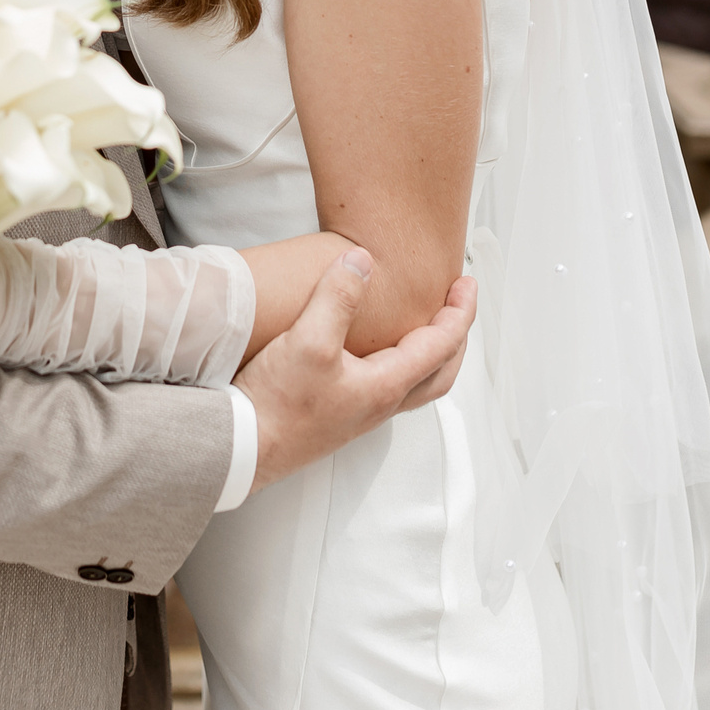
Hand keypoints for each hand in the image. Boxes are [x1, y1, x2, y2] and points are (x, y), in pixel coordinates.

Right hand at [235, 250, 475, 494]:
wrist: (243, 448)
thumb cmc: (277, 405)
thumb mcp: (308, 341)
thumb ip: (337, 297)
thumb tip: (362, 261)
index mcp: (385, 386)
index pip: (441, 345)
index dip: (459, 311)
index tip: (466, 284)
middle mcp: (380, 404)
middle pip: (440, 372)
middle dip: (455, 337)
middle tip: (457, 305)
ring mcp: (360, 412)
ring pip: (415, 383)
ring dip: (430, 352)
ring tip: (424, 325)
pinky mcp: (338, 414)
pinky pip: (387, 386)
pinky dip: (400, 363)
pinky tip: (375, 351)